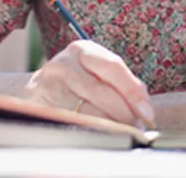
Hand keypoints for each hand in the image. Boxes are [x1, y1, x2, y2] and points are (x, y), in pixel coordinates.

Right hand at [26, 40, 153, 128]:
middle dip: (123, 113)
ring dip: (110, 126)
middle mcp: (63, 65)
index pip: (113, 67)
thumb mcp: (96, 71)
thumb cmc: (77, 79)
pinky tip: (101, 135)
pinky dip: (91, 132)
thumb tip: (144, 110)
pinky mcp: (40, 108)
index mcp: (82, 50)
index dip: (133, 91)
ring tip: (122, 132)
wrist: (38, 88)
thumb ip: (122, 83)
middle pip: (100, 91)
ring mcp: (49, 87)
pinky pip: (72, 124)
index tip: (147, 113)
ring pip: (86, 112)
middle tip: (136, 127)